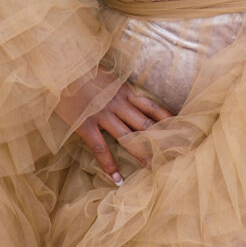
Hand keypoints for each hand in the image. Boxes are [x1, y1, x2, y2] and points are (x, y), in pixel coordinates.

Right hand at [56, 68, 173, 184]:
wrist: (62, 67)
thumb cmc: (83, 71)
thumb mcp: (109, 77)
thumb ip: (121, 90)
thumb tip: (133, 100)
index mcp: (126, 91)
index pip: (153, 107)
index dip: (168, 120)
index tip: (183, 130)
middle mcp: (119, 104)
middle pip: (146, 125)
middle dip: (161, 141)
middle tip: (175, 156)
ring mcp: (103, 115)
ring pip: (128, 138)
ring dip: (142, 154)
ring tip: (153, 170)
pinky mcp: (87, 124)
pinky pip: (101, 148)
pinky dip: (109, 165)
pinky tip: (117, 179)